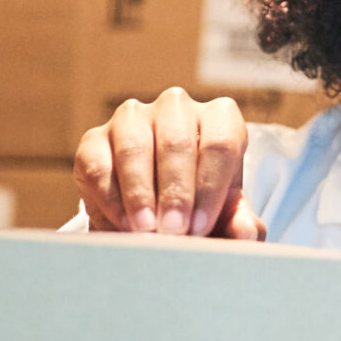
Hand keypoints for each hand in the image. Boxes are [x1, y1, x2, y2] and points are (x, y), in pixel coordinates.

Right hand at [73, 87, 264, 238]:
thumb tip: (246, 232)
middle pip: (177, 142)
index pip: (221, 142)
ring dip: (140, 193)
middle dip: (175, 192)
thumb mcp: (224, 216)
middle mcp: (176, 108)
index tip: (199, 227)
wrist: (154, 212)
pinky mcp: (94, 139)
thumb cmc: (200, 205)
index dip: (210, 187)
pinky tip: (123, 224)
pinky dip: (111, 199)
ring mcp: (132, 118)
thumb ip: (240, 223)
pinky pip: (99, 165)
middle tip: (173, 232)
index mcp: (219, 118)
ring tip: (146, 230)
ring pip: (135, 147)